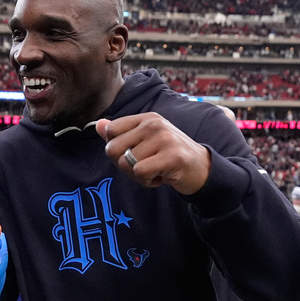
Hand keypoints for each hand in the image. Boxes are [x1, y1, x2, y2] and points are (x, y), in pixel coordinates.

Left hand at [96, 114, 211, 194]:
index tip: (134, 153)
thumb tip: (98, 124)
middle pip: (113, 149)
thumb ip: (120, 134)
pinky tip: (161, 177)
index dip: (116, 149)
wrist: (201, 169)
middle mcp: (154, 124)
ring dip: (138, 176)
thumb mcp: (144, 141)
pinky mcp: (172, 156)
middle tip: (143, 166)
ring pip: (126, 163)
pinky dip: (147, 181)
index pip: (110, 130)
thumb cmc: (167, 156)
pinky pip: (140, 173)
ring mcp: (164, 139)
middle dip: (123, 165)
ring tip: (155, 170)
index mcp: (146, 119)